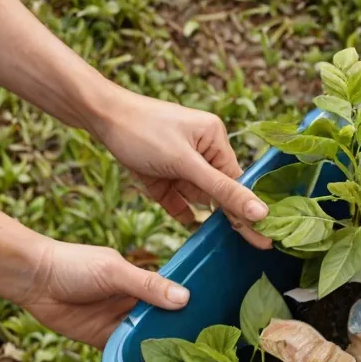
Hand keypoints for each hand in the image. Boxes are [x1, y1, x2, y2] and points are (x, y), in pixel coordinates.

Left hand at [20, 239, 188, 347]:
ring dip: (158, 349)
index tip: (213, 323)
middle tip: (204, 352)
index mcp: (141, 282)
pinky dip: (135, 360)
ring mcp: (118, 322)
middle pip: (162, 321)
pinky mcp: (102, 339)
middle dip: (177, 333)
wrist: (33, 279)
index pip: (172, 297)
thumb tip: (185, 299)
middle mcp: (133, 303)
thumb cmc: (75, 265)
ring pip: (145, 339)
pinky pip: (124, 352)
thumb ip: (148, 285)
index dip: (189, 309)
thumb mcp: (115, 272)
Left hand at [95, 87, 270, 248]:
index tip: (262, 240)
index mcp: (215, 138)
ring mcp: (180, 162)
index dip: (244, 210)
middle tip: (249, 245)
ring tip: (183, 200)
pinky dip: (178, 209)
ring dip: (191, 204)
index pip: (235, 182)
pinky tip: (186, 222)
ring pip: (195, 196)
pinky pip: (176, 198)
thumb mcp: (186, 163)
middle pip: (217, 191)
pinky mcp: (162, 174)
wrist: (98, 116)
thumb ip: (223, 190)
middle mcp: (202, 149)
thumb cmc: (143, 131)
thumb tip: (260, 212)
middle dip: (218, 210)